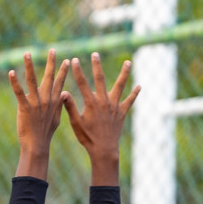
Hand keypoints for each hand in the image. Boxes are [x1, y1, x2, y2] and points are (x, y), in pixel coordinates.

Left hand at [9, 50, 71, 178]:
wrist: (37, 145)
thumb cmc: (45, 134)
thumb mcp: (56, 118)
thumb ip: (60, 105)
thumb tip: (64, 96)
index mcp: (55, 102)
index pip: (60, 83)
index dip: (63, 72)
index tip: (66, 60)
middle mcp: (47, 99)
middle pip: (49, 77)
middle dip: (51, 62)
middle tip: (52, 50)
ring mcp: (36, 103)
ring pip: (33, 80)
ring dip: (29, 65)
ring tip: (27, 53)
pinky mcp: (25, 107)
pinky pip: (19, 92)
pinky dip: (14, 82)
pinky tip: (11, 72)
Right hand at [65, 52, 138, 184]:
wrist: (104, 149)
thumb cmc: (87, 138)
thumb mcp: (75, 123)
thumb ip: (69, 106)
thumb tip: (62, 92)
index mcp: (91, 103)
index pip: (82, 83)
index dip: (78, 71)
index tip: (75, 59)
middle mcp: (104, 101)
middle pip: (100, 79)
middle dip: (97, 65)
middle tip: (95, 54)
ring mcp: (114, 106)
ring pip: (120, 86)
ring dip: (124, 73)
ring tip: (128, 62)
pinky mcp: (122, 112)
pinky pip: (130, 101)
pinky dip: (134, 93)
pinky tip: (139, 86)